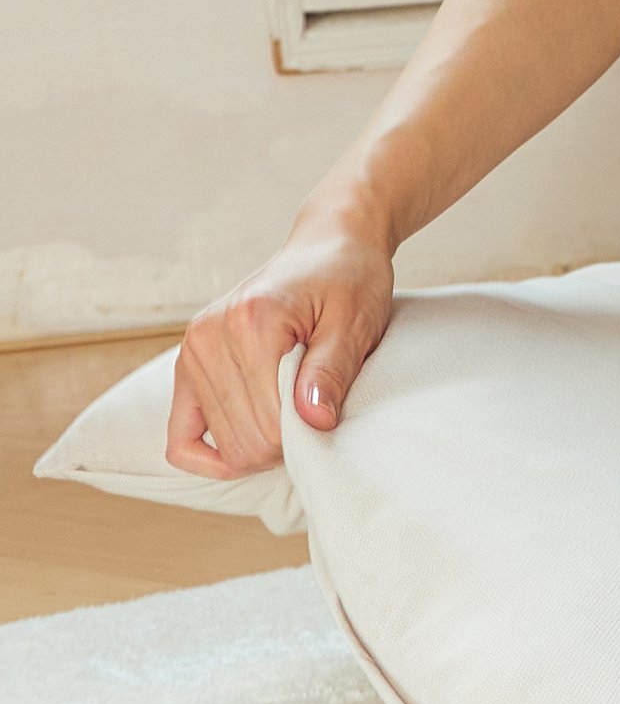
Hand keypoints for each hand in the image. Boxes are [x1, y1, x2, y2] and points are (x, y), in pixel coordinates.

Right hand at [165, 221, 393, 478]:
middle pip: (243, 442)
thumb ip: (331, 371)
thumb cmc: (349, 283)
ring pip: (221, 444)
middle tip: (314, 416)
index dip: (306, 438)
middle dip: (286, 445)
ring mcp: (193, 350)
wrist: (328, 248)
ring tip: (292, 414)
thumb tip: (313, 421)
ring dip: (261, 444)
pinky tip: (245, 451)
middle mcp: (210, 337)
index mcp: (251, 324)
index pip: (270, 427)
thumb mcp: (355, 324)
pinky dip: (210, 454)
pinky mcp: (189, 362)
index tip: (329, 416)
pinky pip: (180, 436)